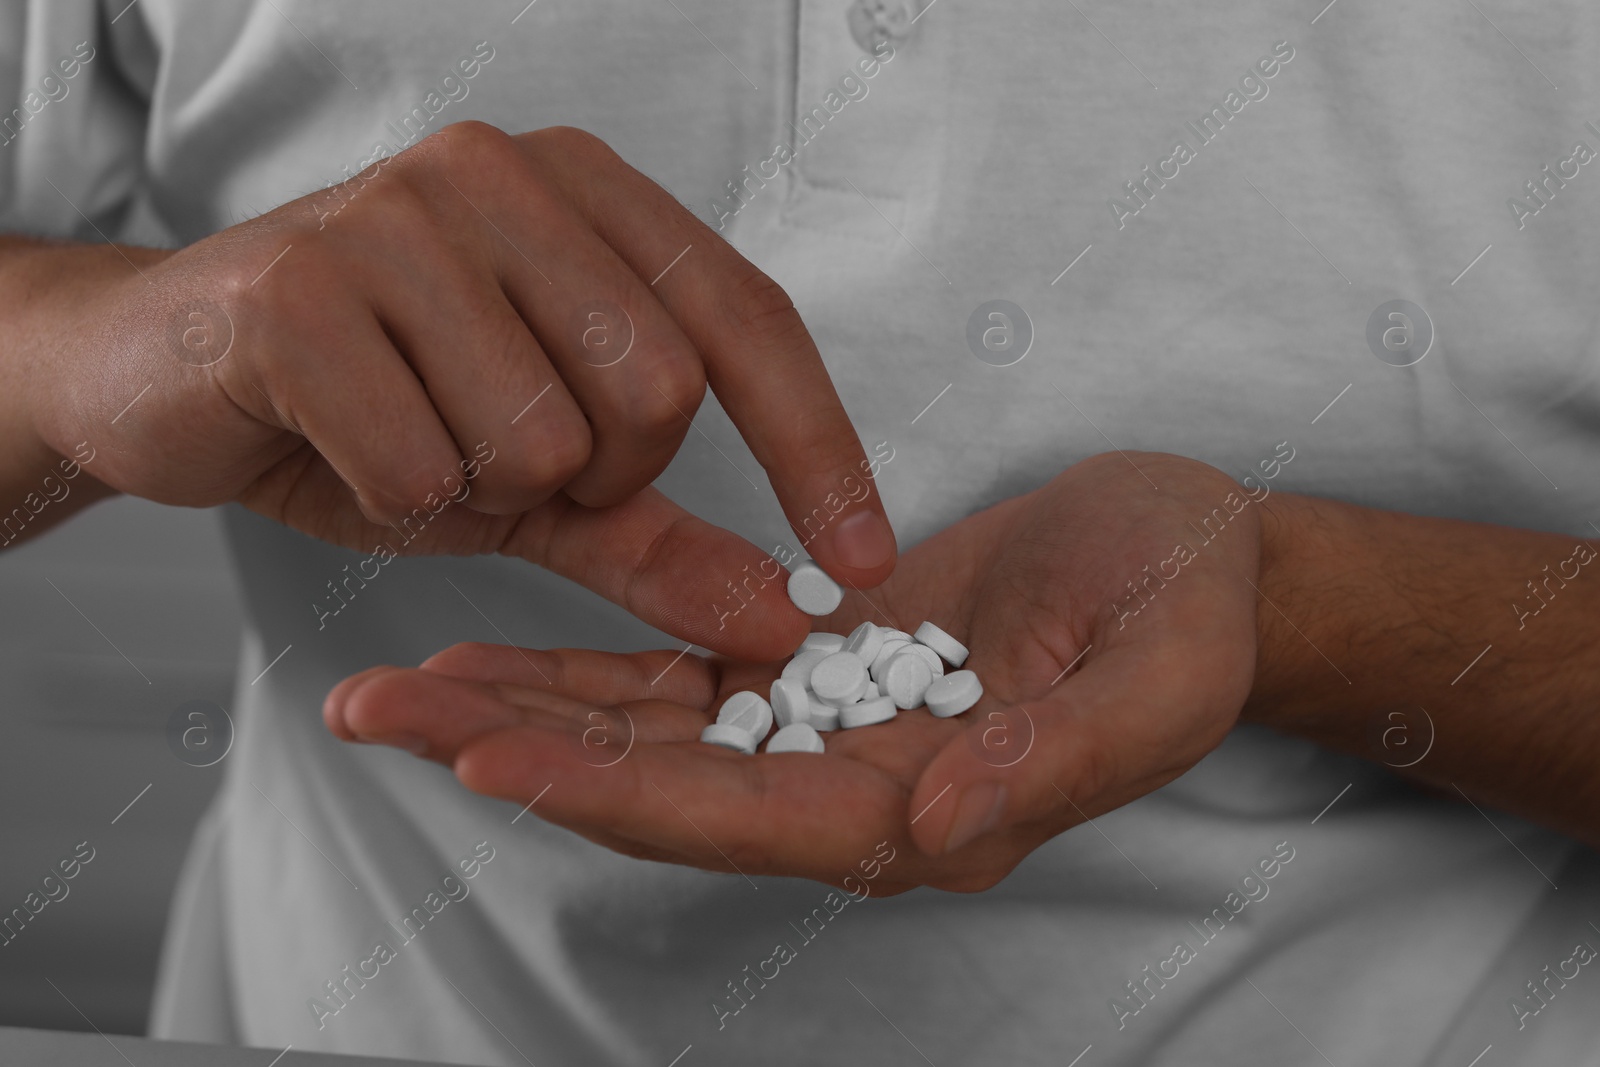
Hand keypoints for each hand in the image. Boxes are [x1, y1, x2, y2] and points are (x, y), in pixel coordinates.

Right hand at [18, 122, 892, 658]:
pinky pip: (420, 464)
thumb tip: (786, 618)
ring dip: (485, 491)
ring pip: (542, 437)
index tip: (860, 567)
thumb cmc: (375, 403)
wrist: (165, 372)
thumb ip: (661, 538)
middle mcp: (504, 173)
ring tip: (415, 440)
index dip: (819, 452)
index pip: (748, 319)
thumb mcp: (539, 481)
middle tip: (513, 463)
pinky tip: (344, 447)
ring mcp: (397, 214)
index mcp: (586, 192)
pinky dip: (392, 500)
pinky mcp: (298, 286)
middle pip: (660, 390)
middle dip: (601, 476)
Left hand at [326, 452, 1263, 891]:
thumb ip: (1056, 762)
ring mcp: (821, 734)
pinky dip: (583, 673)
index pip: (746, 818)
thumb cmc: (1191, 609)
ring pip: (646, 740)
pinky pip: (676, 682)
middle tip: (375, 714)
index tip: (488, 755)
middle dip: (518, 754)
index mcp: (930, 811)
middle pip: (658, 789)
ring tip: (394, 691)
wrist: (1185, 555)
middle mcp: (852, 791)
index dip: (615, 793)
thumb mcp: (1160, 677)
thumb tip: (938, 833)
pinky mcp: (808, 668)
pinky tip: (499, 655)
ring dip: (521, 715)